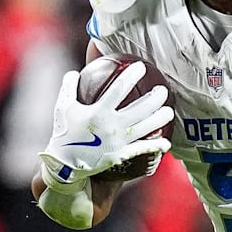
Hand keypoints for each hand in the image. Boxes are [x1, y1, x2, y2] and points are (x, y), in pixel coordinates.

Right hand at [38, 61, 173, 190]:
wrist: (64, 165)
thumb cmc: (64, 133)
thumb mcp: (62, 107)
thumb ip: (69, 87)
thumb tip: (74, 72)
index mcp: (98, 112)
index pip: (119, 89)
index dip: (132, 76)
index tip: (141, 66)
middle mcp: (112, 125)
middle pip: (141, 109)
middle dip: (155, 98)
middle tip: (163, 90)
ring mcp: (119, 141)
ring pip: (146, 128)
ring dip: (160, 119)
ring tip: (169, 111)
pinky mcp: (121, 155)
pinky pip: (142, 149)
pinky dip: (156, 146)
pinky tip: (167, 143)